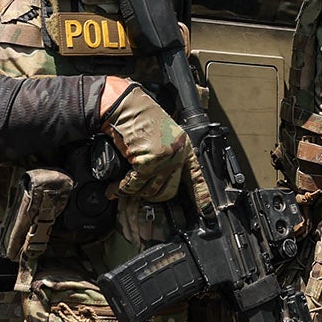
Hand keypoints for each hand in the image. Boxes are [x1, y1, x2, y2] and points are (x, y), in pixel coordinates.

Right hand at [99, 83, 194, 203]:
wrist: (126, 107)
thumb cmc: (140, 119)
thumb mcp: (163, 136)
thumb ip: (168, 156)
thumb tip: (160, 179)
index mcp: (185, 148)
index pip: (197, 177)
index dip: (202, 197)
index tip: (207, 214)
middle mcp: (178, 154)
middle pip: (168, 191)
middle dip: (149, 196)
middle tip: (137, 194)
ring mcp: (164, 159)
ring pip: (150, 190)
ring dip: (133, 193)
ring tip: (121, 189)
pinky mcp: (147, 162)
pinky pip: (134, 185)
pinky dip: (121, 189)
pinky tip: (114, 188)